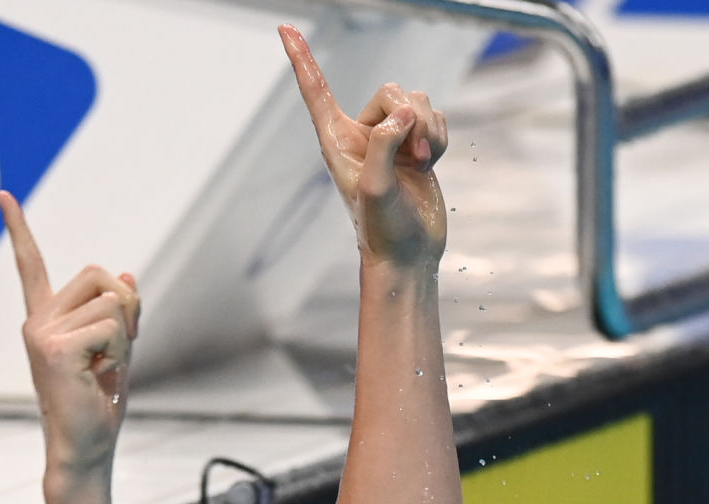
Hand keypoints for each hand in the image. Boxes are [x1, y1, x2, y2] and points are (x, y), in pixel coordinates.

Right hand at [0, 190, 139, 475]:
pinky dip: (119, 354)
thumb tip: (127, 273)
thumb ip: (119, 316)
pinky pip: (111, 328)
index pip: (31, 267)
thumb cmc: (96, 409)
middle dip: (124, 305)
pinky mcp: (54, 348)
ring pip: (112, 302)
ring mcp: (41, 332)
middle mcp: (37, 321)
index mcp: (46, 320)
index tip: (4, 195)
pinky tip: (98, 378)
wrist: (84, 450)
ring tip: (103, 372)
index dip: (19, 231)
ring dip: (125, 338)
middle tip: (114, 352)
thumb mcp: (115, 354)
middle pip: (98, 273)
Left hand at [279, 27, 447, 269]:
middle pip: (392, 91)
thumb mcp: (376, 187)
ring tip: (420, 165)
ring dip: (428, 131)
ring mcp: (391, 139)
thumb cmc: (383, 230)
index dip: (302, 59)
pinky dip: (439, 137)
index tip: (284, 29)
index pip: (317, 92)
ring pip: (419, 101)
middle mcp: (362, 135)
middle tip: (412, 158)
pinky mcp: (416, 145)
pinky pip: (435, 117)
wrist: (409, 255)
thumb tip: (404, 114)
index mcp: (337, 142)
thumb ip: (384, 144)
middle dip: (410, 118)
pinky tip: (429, 164)